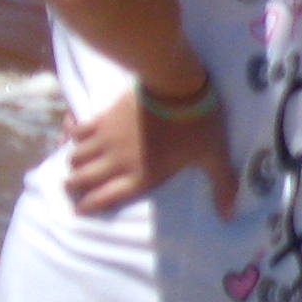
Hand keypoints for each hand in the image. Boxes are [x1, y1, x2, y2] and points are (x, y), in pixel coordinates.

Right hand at [64, 89, 237, 217]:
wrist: (176, 85)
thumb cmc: (197, 124)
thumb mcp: (213, 156)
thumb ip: (221, 186)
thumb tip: (229, 217)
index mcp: (141, 176)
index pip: (105, 199)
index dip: (88, 207)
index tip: (79, 210)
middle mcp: (117, 162)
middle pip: (82, 180)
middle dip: (73, 187)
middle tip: (72, 187)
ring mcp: (106, 139)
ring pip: (76, 157)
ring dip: (73, 163)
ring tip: (75, 165)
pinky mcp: (103, 117)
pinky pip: (77, 131)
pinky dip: (71, 135)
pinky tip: (72, 136)